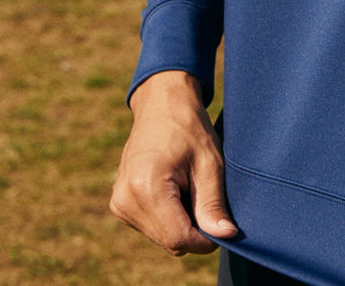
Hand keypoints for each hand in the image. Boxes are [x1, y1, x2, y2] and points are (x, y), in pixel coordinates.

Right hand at [109, 70, 237, 255]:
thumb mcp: (209, 162)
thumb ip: (213, 203)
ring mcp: (118, 204)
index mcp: (146, 188)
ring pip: (161, 236)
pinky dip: (169, 216)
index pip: (178, 238)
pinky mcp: (119, 204)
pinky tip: (176, 188)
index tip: (222, 224)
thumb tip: (226, 236)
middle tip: (206, 194)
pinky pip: (152, 226)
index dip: (205, 239)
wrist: (162, 104)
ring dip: (182, 221)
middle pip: (169, 241)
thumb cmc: (189, 127)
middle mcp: (125, 200)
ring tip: (189, 186)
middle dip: (194, 229)